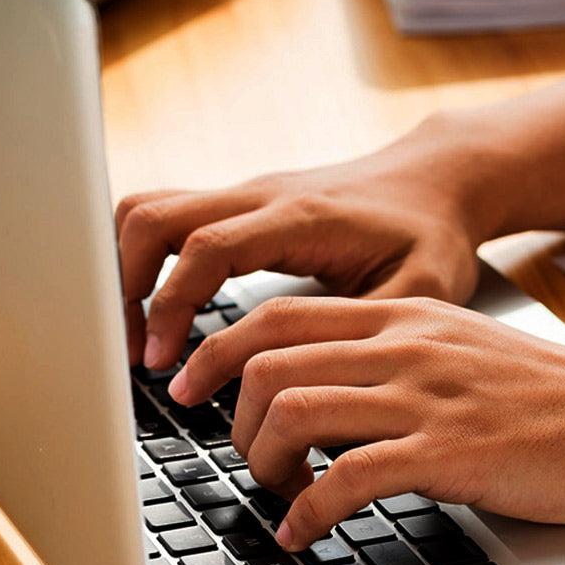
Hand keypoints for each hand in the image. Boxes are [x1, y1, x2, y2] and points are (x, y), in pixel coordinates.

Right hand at [115, 116, 504, 368]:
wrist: (439, 180)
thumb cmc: (432, 235)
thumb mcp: (420, 291)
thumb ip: (364, 331)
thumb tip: (311, 383)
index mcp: (300, 218)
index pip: (206, 248)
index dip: (172, 305)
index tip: (162, 363)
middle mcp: (262, 196)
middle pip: (152, 215)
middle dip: (125, 286)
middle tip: (134, 353)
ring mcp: (246, 195)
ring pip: (149, 209)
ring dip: (128, 270)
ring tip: (138, 337)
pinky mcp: (241, 205)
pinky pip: (170, 217)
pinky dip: (148, 261)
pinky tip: (160, 311)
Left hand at [169, 296, 564, 550]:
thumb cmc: (556, 399)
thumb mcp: (464, 351)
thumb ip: (396, 357)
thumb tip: (324, 389)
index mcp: (405, 314)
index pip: (280, 315)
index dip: (218, 351)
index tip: (192, 387)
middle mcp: (406, 344)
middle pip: (268, 358)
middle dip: (228, 413)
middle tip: (237, 452)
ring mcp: (427, 396)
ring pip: (293, 409)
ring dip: (261, 460)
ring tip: (274, 492)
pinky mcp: (450, 452)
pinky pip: (344, 478)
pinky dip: (306, 511)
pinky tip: (306, 531)